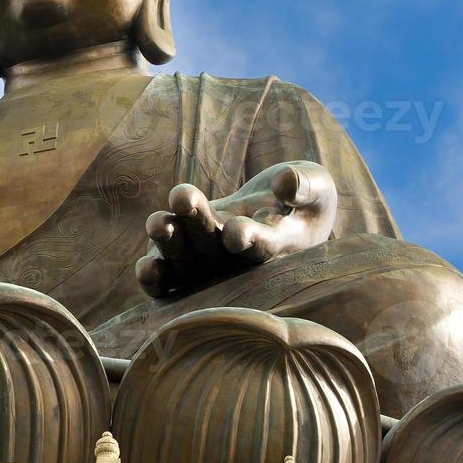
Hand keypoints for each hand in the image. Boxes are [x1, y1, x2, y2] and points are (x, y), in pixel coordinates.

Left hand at [136, 161, 337, 298]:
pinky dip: (154, 277)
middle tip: (185, 202)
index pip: (260, 247)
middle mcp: (236, 263)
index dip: (248, 240)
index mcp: (274, 247)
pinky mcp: (182, 261)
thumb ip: (305, 185)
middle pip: (214, 250)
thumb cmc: (303, 201)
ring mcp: (207, 266)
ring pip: (185, 263)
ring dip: (169, 244)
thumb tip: (286, 183)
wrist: (279, 213)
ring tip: (158, 222)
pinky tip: (145, 265)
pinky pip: (166, 279)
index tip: (237, 231)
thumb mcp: (317, 188)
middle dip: (199, 228)